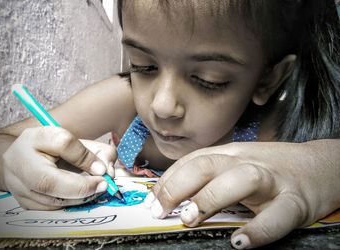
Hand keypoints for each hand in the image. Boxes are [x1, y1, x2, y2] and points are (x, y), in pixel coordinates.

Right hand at [2, 126, 116, 209]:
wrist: (23, 158)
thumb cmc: (55, 148)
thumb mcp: (79, 142)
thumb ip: (97, 152)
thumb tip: (108, 172)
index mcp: (37, 138)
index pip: (62, 143)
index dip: (84, 157)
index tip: (102, 169)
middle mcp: (20, 161)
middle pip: (48, 181)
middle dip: (82, 188)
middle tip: (103, 186)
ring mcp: (18, 185)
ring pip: (51, 200)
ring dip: (80, 198)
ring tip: (93, 189)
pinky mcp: (23, 201)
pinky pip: (51, 208)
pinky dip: (70, 203)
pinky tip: (79, 195)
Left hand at [145, 141, 339, 248]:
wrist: (321, 166)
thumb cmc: (273, 169)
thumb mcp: (239, 164)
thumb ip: (213, 174)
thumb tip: (177, 194)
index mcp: (232, 154)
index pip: (194, 161)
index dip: (169, 179)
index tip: (152, 201)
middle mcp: (247, 162)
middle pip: (208, 164)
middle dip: (179, 185)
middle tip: (160, 210)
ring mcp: (272, 179)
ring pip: (241, 179)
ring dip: (212, 196)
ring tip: (191, 217)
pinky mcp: (296, 201)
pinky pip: (278, 214)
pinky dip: (259, 229)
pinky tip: (240, 242)